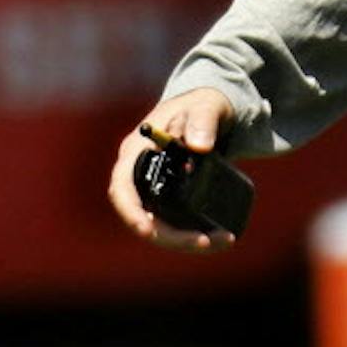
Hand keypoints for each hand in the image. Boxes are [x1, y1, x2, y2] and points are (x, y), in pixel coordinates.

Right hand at [108, 88, 238, 252]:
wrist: (211, 113)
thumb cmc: (202, 105)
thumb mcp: (206, 106)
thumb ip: (203, 120)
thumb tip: (199, 146)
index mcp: (137, 150)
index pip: (122, 187)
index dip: (130, 211)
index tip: (146, 230)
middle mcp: (141, 174)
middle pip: (144, 216)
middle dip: (171, 236)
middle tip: (205, 241)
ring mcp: (156, 189)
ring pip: (162, 226)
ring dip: (187, 240)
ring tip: (223, 239)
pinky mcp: (171, 199)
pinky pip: (176, 223)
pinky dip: (196, 234)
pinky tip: (220, 237)